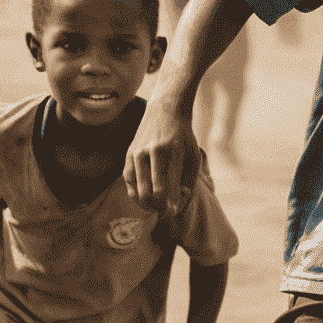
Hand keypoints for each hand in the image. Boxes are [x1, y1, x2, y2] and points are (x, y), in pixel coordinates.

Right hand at [125, 98, 197, 214]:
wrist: (166, 111)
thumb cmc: (183, 138)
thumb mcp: (194, 157)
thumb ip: (189, 182)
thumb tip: (176, 205)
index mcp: (173, 153)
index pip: (170, 187)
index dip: (171, 205)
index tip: (173, 211)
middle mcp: (154, 152)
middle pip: (153, 192)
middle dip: (160, 207)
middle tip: (165, 210)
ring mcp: (139, 152)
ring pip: (139, 189)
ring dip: (147, 203)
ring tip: (155, 206)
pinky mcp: (129, 153)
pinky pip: (128, 181)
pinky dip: (135, 193)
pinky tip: (143, 197)